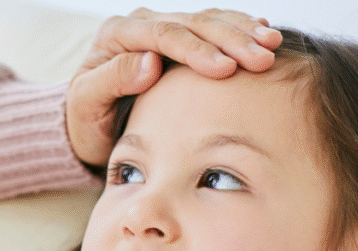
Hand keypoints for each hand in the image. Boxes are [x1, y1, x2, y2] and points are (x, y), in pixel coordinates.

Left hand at [67, 8, 283, 165]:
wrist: (89, 124)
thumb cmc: (86, 120)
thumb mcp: (86, 105)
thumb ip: (111, 81)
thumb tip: (149, 63)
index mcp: (117, 34)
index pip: (163, 35)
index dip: (197, 49)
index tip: (226, 69)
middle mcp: (141, 24)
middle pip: (192, 23)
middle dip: (230, 39)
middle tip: (262, 58)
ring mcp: (162, 27)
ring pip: (208, 20)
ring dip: (242, 31)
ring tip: (272, 45)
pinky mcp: (180, 39)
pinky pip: (214, 25)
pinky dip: (240, 29)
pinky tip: (265, 33)